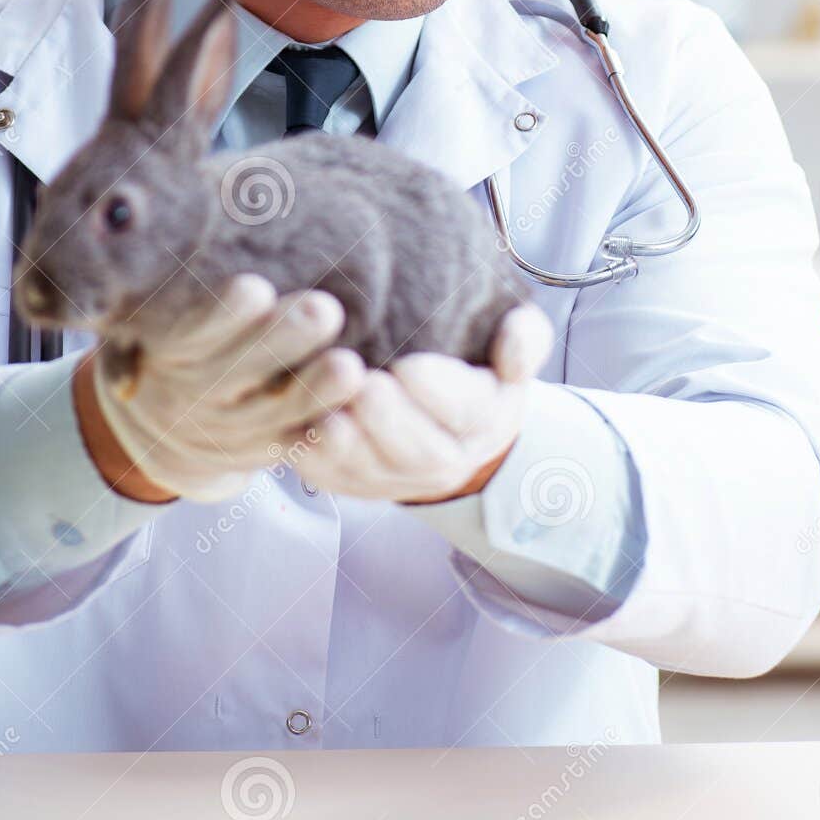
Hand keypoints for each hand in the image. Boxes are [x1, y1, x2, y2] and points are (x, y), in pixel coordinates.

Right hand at [87, 274, 366, 502]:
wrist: (167, 420)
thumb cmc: (188, 336)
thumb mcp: (171, 308)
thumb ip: (195, 273)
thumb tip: (239, 199)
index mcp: (168, 348)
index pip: (190, 331)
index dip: (221, 314)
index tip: (255, 287)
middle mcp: (191, 393)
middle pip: (234, 371)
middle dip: (282, 340)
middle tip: (325, 310)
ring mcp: (226, 430)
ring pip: (270, 415)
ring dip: (313, 392)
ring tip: (351, 367)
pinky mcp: (258, 453)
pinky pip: (291, 449)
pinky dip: (322, 435)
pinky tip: (354, 414)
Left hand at [290, 303, 553, 503]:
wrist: (446, 419)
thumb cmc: (473, 366)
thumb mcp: (510, 344)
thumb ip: (524, 337)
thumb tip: (515, 354)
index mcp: (485, 419)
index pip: (468, 412)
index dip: (438, 392)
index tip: (409, 365)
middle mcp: (445, 459)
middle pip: (421, 452)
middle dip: (390, 422)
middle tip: (363, 386)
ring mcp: (397, 478)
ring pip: (373, 473)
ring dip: (348, 448)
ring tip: (325, 416)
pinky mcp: (354, 482)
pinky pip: (334, 479)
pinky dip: (313, 460)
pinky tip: (295, 432)